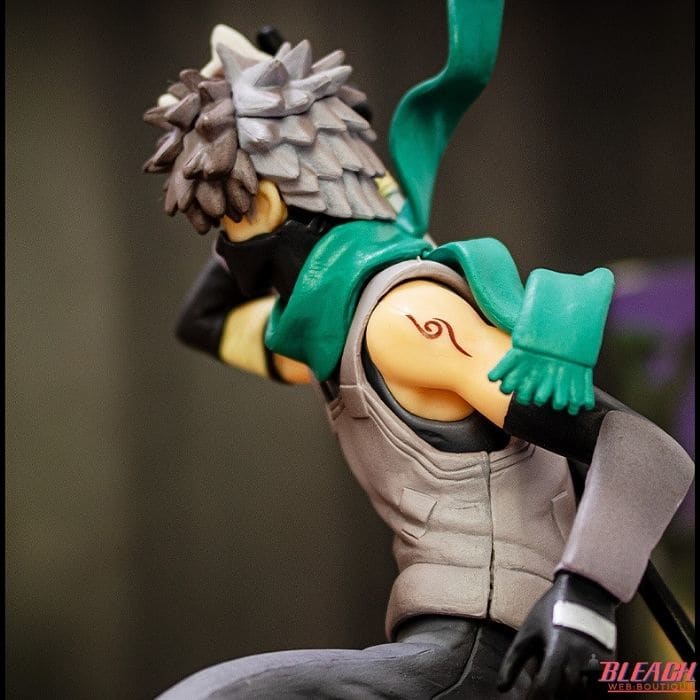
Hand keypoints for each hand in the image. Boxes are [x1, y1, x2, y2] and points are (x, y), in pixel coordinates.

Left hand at [497, 572, 617, 698]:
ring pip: (585, 696)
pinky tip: (575, 688)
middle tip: (544, 693)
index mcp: (558, 647)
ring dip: (571, 696)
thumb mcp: (528, 631)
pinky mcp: (611, 664)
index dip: (536, 699)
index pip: (546, 686)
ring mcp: (599, 661)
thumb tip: (500, 688)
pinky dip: (587, 694)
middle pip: (566, 695)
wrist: (586, 591)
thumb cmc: (550, 610)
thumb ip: (513, 660)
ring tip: (559, 688)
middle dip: (554, 698)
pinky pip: (600, 691)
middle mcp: (581, 656)